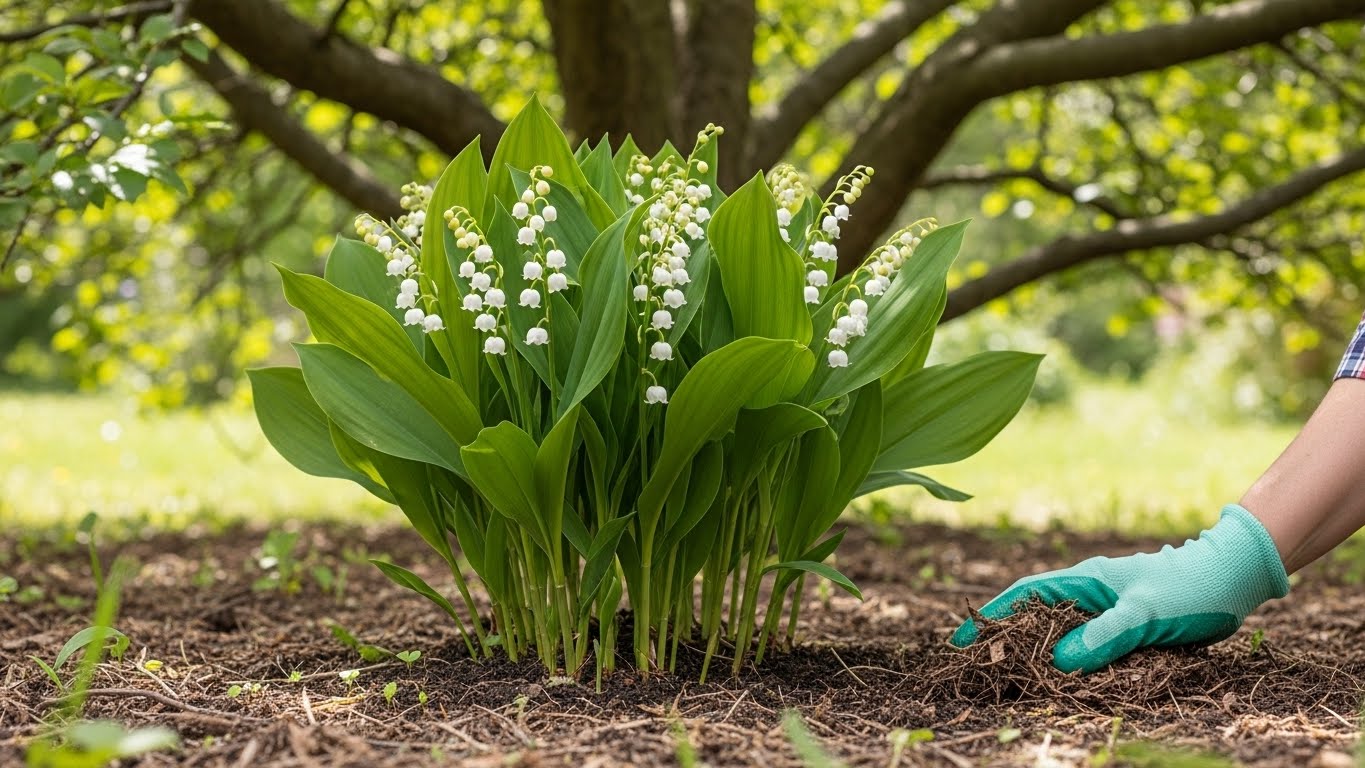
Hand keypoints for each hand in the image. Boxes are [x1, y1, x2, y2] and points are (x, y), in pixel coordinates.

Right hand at [949, 505, 1289, 673]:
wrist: (1232, 578)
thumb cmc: (1189, 588)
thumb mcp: (1146, 613)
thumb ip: (1105, 635)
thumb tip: (1060, 662)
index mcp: (1084, 579)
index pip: (1024, 595)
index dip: (992, 616)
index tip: (962, 640)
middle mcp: (1088, 592)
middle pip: (1035, 616)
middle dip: (1005, 639)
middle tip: (978, 669)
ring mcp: (1104, 608)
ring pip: (1059, 633)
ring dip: (1037, 653)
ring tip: (1011, 679)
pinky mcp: (1122, 625)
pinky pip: (1085, 644)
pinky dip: (1069, 660)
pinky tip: (1063, 678)